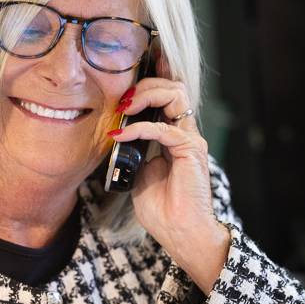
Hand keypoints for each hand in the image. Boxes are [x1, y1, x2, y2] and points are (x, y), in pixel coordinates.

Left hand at [110, 74, 229, 294]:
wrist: (180, 234)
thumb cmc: (161, 211)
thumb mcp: (137, 175)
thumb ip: (131, 154)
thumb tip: (114, 138)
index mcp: (172, 136)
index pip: (165, 96)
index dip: (151, 79)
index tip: (130, 69)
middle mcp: (184, 133)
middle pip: (172, 86)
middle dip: (144, 85)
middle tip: (121, 99)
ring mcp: (190, 140)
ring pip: (176, 95)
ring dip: (147, 96)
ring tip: (124, 109)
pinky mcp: (191, 150)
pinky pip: (165, 128)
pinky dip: (141, 128)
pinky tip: (122, 136)